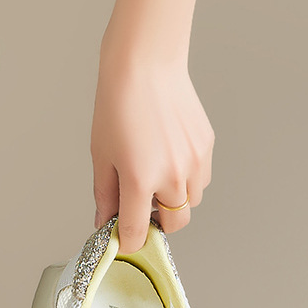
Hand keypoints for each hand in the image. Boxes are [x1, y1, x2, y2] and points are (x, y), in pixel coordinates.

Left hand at [90, 36, 214, 253]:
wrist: (146, 66)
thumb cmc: (118, 105)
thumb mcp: (101, 154)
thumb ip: (105, 193)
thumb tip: (105, 220)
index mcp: (140, 179)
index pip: (138, 231)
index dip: (128, 241)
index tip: (123, 239)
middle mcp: (172, 175)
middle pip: (174, 224)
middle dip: (157, 224)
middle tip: (140, 208)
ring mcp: (194, 162)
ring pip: (190, 204)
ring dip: (174, 202)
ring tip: (155, 178)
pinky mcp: (206, 148)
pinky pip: (201, 179)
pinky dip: (187, 181)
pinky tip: (169, 159)